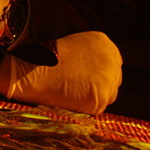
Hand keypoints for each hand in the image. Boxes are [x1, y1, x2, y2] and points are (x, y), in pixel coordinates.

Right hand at [0, 31, 122, 114]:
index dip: (102, 71)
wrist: (35, 70)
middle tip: (83, 89)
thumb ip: (91, 55)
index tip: (91, 78)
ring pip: (109, 94)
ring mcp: (108, 79)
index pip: (113, 62)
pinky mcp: (101, 97)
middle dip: (102, 84)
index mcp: (105, 43)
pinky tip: (72, 98)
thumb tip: (97, 71)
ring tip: (74, 92)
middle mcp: (111, 59)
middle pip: (114, 78)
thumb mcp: (75, 45)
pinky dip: (86, 106)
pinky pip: (98, 107)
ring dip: (95, 95)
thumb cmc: (47, 58)